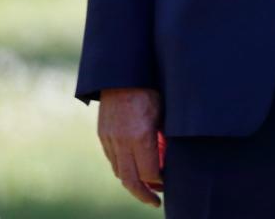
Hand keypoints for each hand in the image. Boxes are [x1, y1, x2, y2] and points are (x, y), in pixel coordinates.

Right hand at [98, 87, 163, 206]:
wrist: (122, 73)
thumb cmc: (151, 88)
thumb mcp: (165, 110)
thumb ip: (165, 135)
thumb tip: (171, 155)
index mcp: (141, 135)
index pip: (149, 172)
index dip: (159, 181)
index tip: (168, 184)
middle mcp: (123, 141)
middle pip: (131, 180)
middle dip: (144, 194)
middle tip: (156, 201)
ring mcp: (110, 139)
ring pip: (119, 172)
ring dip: (132, 183)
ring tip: (146, 187)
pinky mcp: (103, 134)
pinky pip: (112, 159)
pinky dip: (123, 168)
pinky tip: (133, 168)